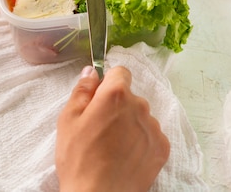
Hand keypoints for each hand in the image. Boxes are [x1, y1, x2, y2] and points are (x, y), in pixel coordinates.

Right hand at [55, 66, 170, 191]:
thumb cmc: (79, 159)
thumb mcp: (68, 119)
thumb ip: (82, 90)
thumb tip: (92, 72)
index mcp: (115, 95)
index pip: (120, 73)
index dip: (108, 83)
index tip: (99, 98)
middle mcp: (140, 106)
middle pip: (130, 97)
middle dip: (117, 107)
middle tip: (99, 129)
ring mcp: (154, 128)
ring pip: (141, 116)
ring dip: (129, 124)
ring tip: (112, 147)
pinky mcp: (162, 147)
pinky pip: (151, 134)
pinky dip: (140, 141)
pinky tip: (125, 156)